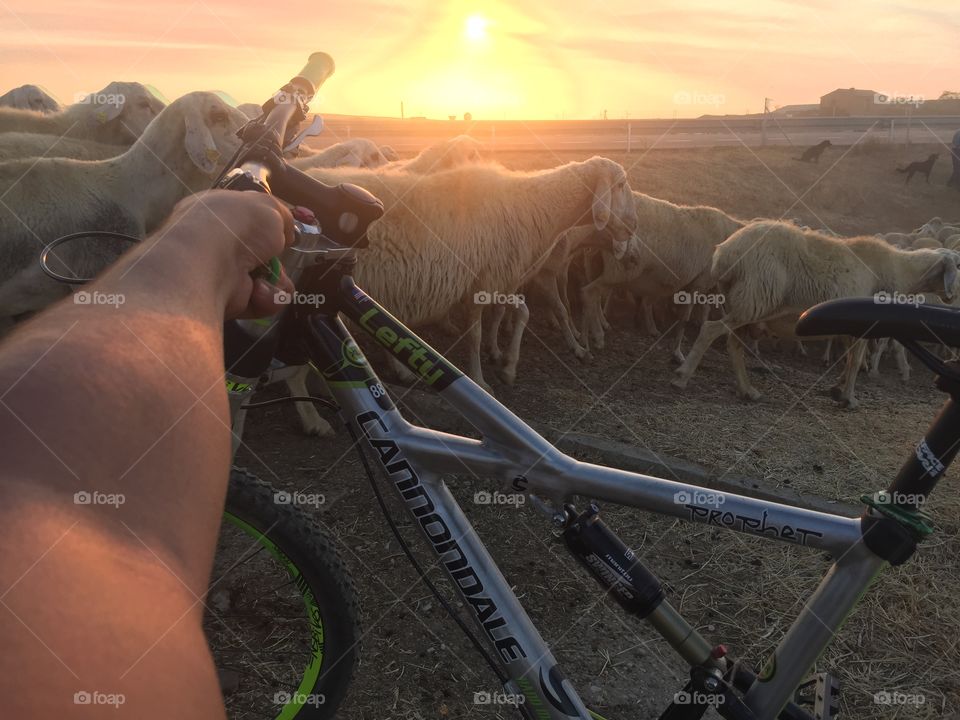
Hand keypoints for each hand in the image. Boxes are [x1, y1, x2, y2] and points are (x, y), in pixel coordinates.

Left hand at [158, 190, 296, 317]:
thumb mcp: (268, 207)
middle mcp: (216, 244)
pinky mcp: (227, 302)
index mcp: (217, 214)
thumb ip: (281, 216)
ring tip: (267, 280)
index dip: (265, 227)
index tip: (280, 233)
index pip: (244, 221)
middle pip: (260, 255)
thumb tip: (286, 234)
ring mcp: (220, 274)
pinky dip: (266, 298)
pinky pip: (260, 302)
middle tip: (276, 257)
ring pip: (266, 281)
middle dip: (275, 260)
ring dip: (276, 282)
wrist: (210, 262)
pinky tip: (258, 292)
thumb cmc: (237, 225)